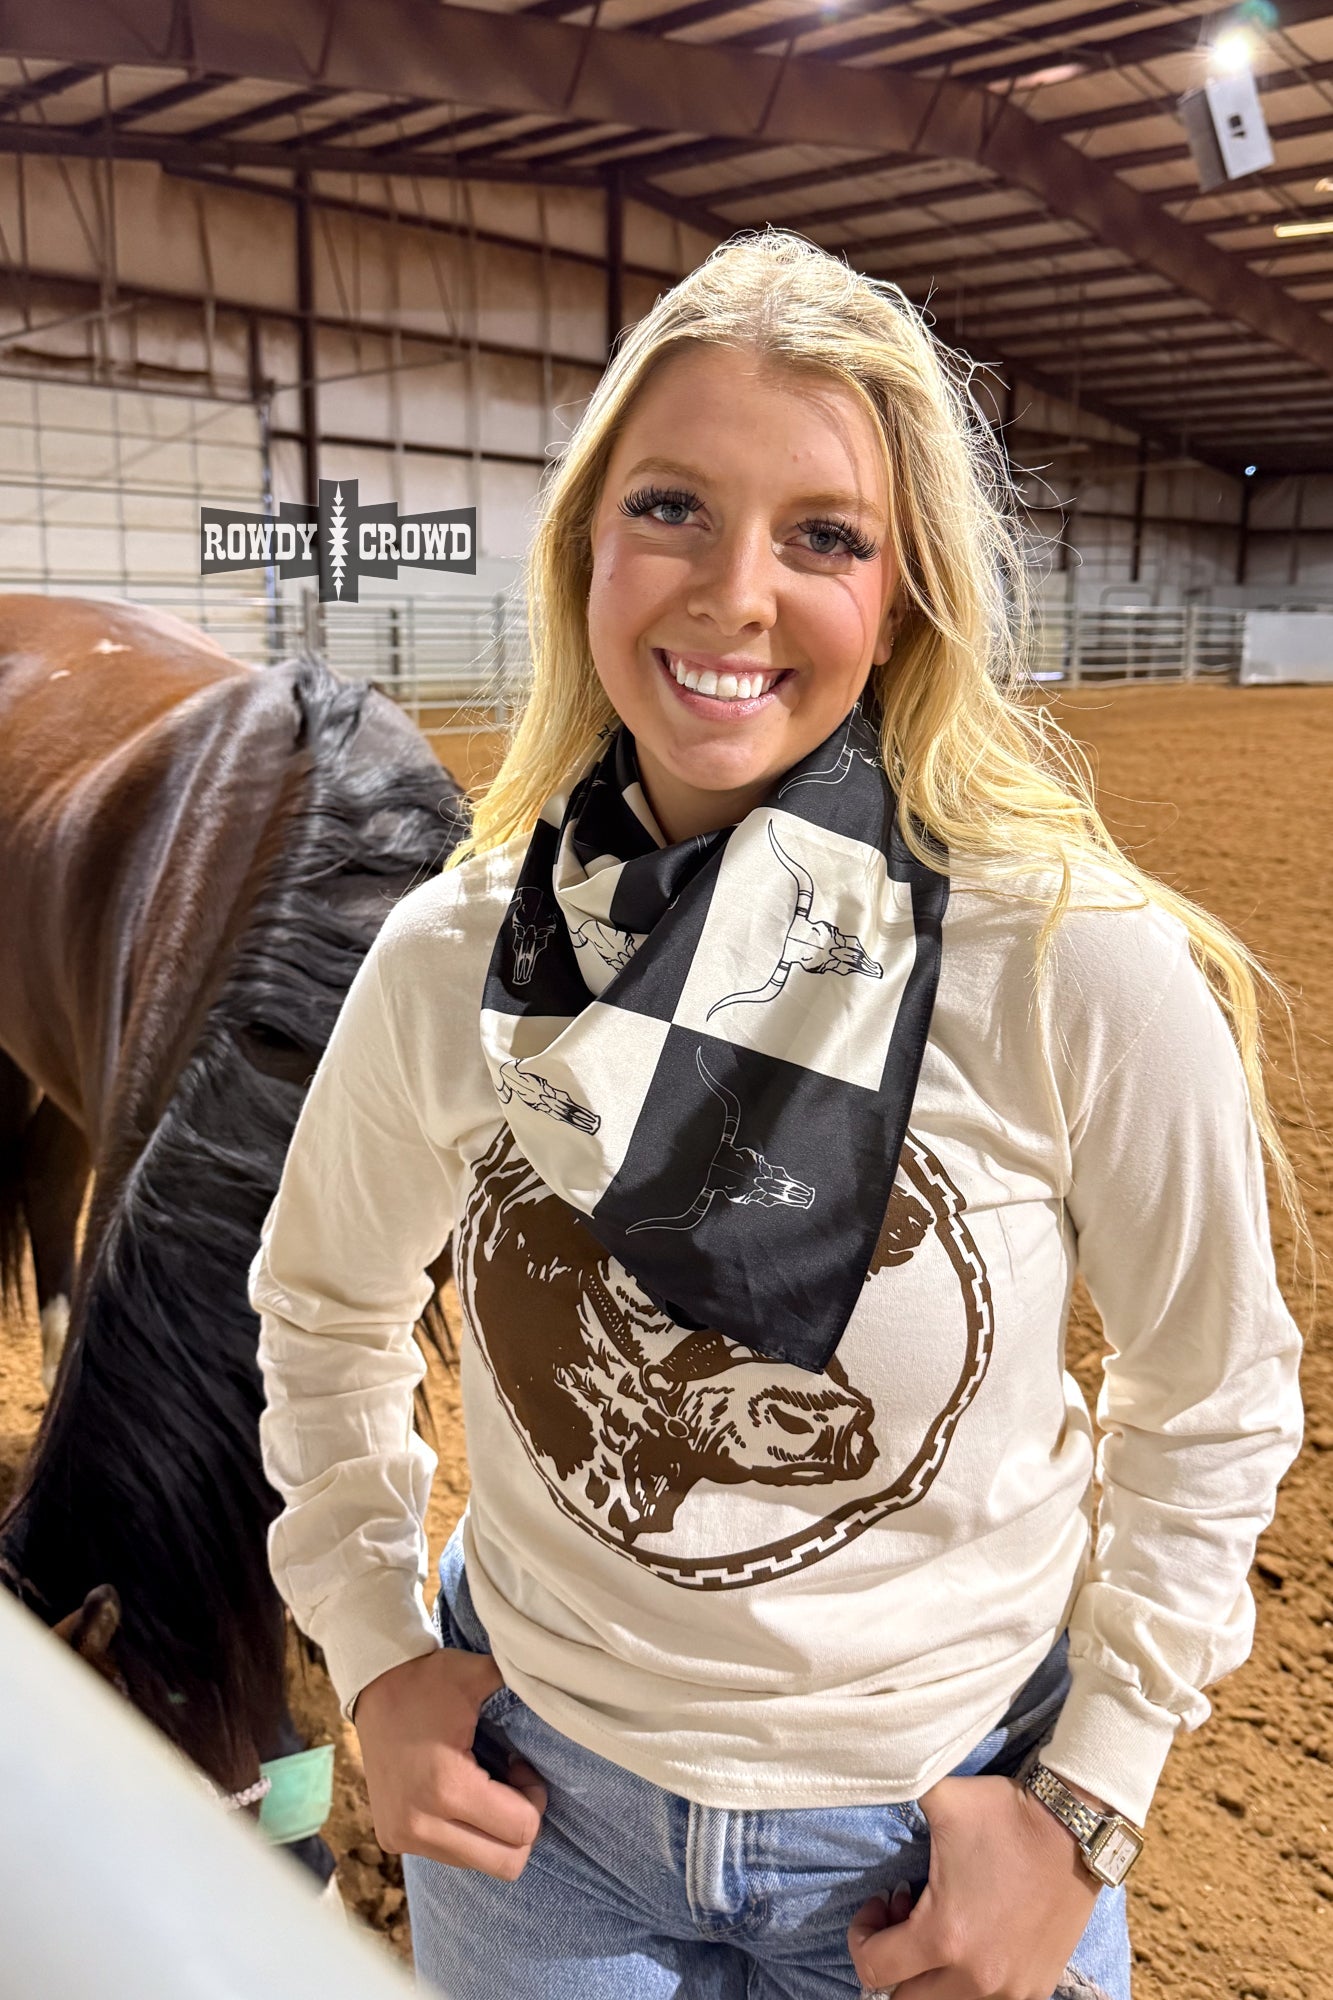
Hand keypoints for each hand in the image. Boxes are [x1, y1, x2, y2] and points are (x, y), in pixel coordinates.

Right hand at [353, 1648, 547, 1878]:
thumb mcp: (478, 1676)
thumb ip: (522, 1686)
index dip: (535, 1799)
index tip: (521, 1766)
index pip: (521, 1831)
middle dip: (520, 1827)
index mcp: (446, 1787)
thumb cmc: (429, 1681)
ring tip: (485, 1788)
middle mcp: (421, 1824)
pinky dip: (468, 1835)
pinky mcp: (393, 1841)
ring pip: (479, 1865)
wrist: (373, 1688)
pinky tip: (460, 1796)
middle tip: (512, 1786)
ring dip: (492, 1833)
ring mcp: (403, 1837)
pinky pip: (451, 1857)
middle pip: (506, 1864)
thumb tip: (562, 1685)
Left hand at [847, 1774, 1100, 1998]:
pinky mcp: (1036, 1987)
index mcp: (944, 1936)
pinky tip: (975, 1937)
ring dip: (931, 1975)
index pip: (873, 1970)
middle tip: (906, 1918)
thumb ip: (896, 1787)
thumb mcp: (940, 1797)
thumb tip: (870, 1774)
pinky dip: (968, 1981)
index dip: (862, 1936)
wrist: (1074, 1829)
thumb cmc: (1004, 1815)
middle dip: (894, 1963)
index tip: (880, 1903)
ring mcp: (1010, 1989)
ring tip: (941, 1926)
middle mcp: (976, 1977)